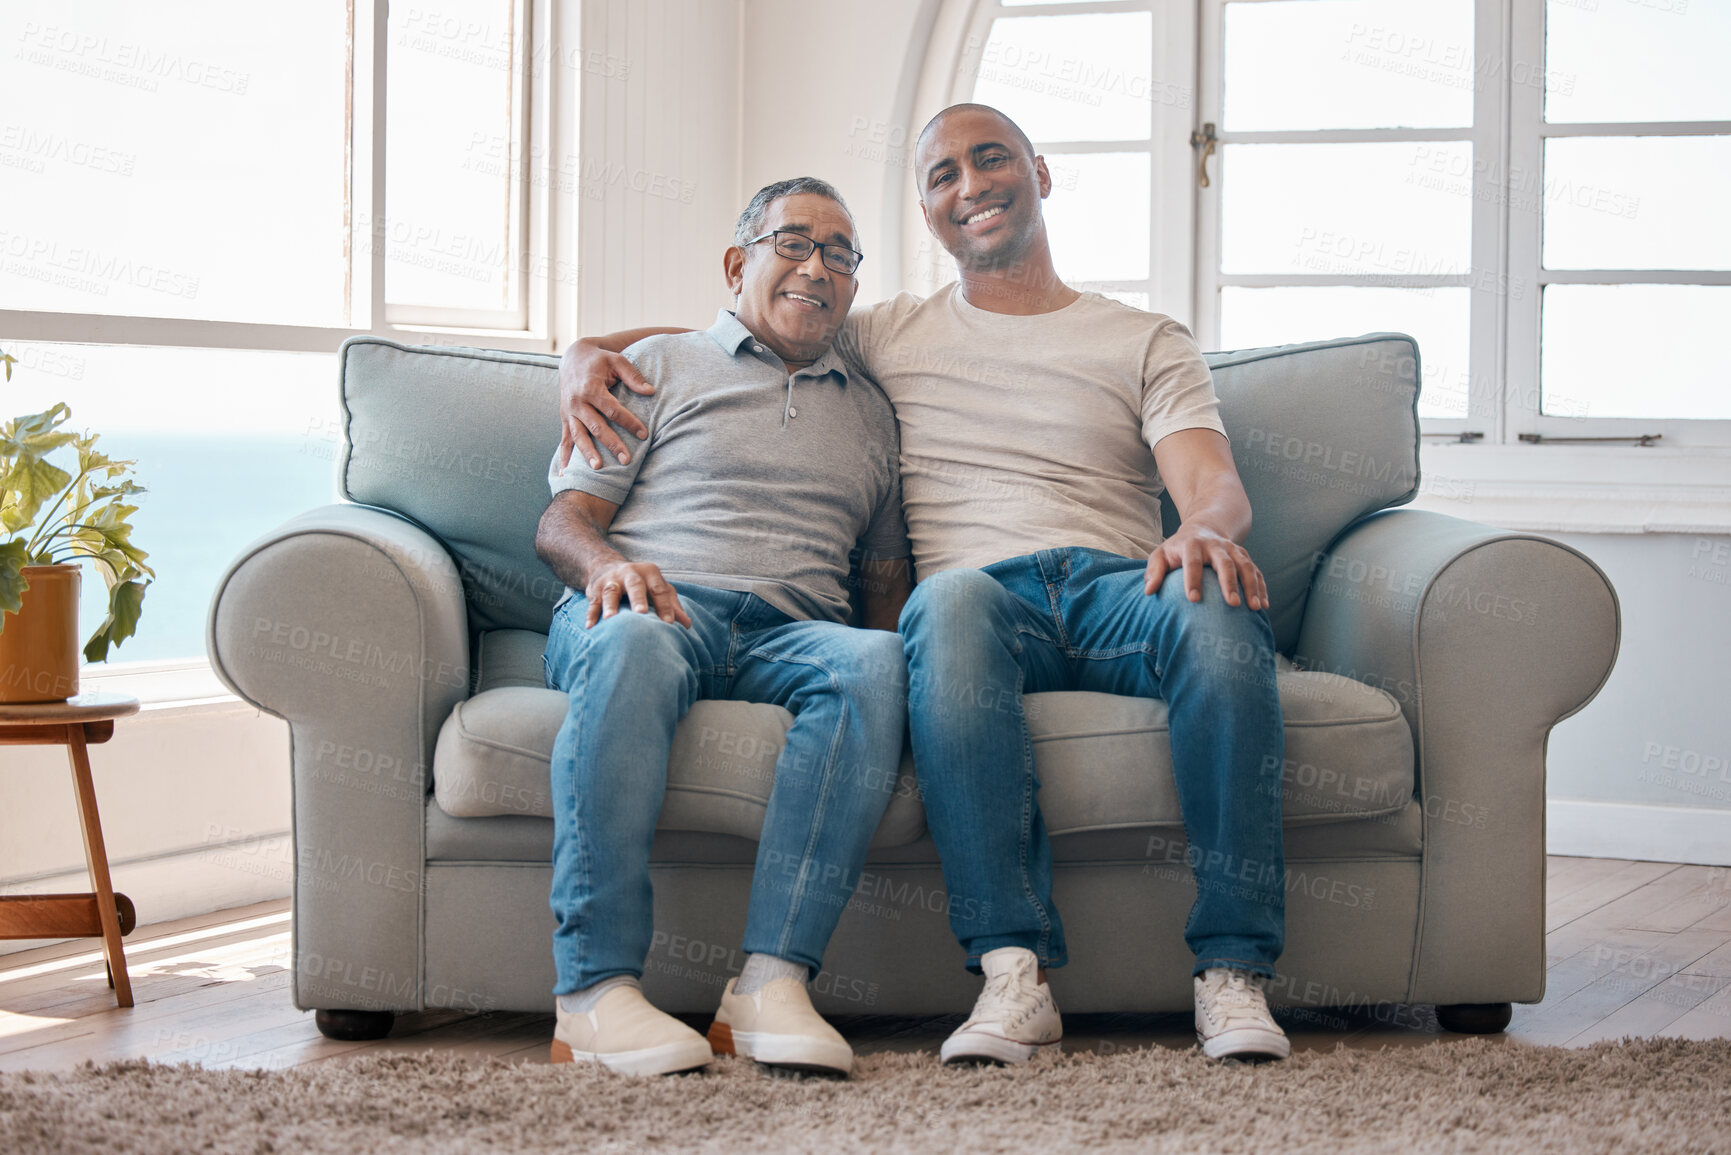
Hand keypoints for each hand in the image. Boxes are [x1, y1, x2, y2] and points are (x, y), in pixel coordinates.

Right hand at [558, 340, 654, 469]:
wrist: (573, 357)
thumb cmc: (600, 360)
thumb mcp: (617, 361)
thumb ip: (633, 376)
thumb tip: (650, 391)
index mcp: (591, 388)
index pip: (612, 409)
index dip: (629, 422)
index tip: (644, 434)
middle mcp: (577, 402)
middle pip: (596, 426)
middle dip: (612, 444)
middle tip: (626, 460)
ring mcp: (569, 411)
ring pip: (578, 435)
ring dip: (587, 453)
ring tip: (598, 469)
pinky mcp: (564, 418)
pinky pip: (564, 440)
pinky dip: (564, 457)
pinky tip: (565, 474)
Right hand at [584, 561, 690, 627]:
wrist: (607, 567)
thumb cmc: (641, 584)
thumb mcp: (658, 588)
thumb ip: (672, 605)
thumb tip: (687, 625)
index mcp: (649, 573)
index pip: (659, 589)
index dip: (665, 606)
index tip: (669, 624)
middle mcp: (630, 573)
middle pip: (635, 585)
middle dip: (638, 599)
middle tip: (641, 614)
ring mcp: (611, 580)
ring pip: (611, 592)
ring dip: (610, 605)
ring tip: (611, 619)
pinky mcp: (595, 589)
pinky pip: (593, 602)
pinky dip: (591, 614)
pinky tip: (590, 626)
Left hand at [1143, 524, 1267, 610]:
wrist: (1204, 528)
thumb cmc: (1178, 549)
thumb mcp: (1161, 554)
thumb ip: (1154, 571)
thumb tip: (1149, 591)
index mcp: (1192, 545)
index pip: (1192, 562)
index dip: (1193, 580)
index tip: (1193, 600)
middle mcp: (1215, 545)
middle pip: (1225, 563)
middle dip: (1229, 583)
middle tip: (1232, 604)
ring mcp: (1233, 550)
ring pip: (1246, 566)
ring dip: (1252, 586)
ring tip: (1254, 608)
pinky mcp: (1244, 557)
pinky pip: (1256, 571)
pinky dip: (1261, 587)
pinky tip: (1263, 605)